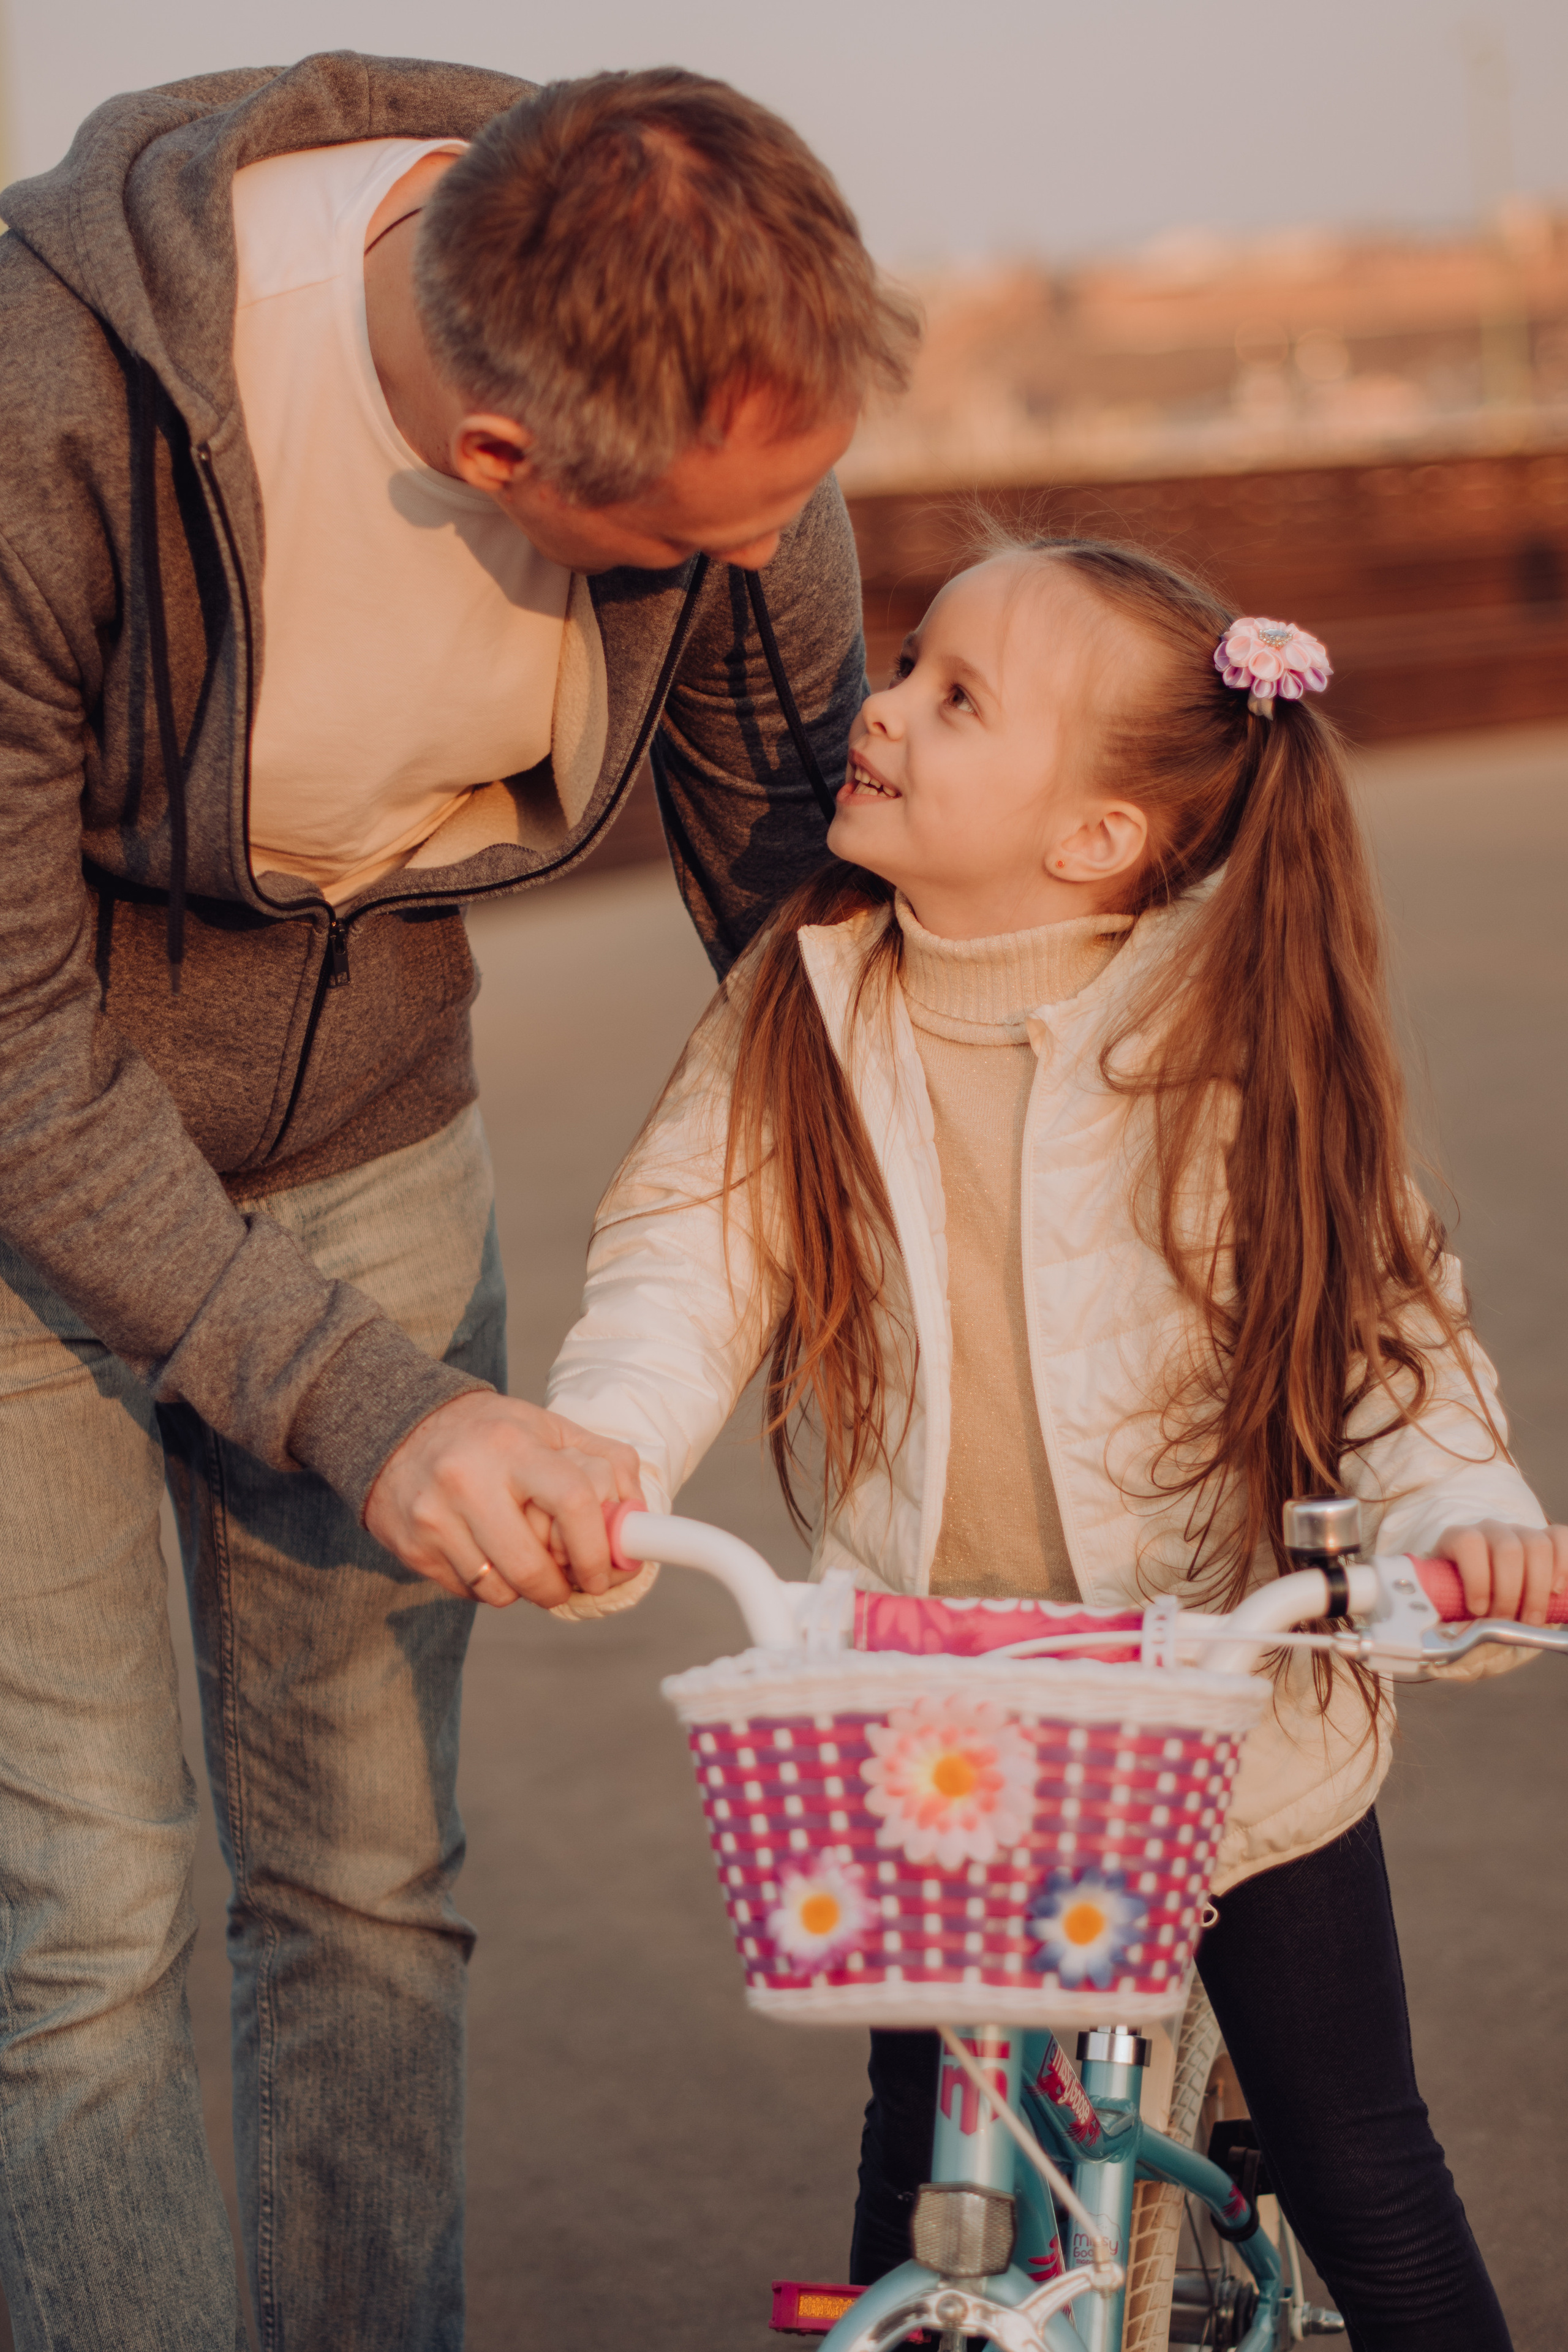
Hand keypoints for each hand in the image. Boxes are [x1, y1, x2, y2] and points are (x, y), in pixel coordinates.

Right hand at [364, 1391, 643, 1609]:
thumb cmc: (490, 1432)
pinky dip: (488, 1586)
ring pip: (499, 1590)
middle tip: (568, 1586)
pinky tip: (486, 1555)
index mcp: (512, 1446)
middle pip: (530, 1567)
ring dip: (523, 1591)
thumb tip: (638, 1517)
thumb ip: (603, 1463)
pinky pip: (467, 1592)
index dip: (597, 1549)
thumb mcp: (547, 1429)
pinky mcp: (412, 1547)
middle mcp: (468, 1480)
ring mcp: (435, 1517)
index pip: (573, 1501)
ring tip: (523, 1563)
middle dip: (559, 1590)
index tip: (603, 1572)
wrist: (397, 1427)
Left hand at [1433, 1520, 1567, 1624]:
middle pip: (1507, 1549)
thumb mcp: (1455, 1614)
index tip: (1479, 1610)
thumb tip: (1455, 1646)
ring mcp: (1520, 1532)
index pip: (1468, 1543)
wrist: (1490, 1597)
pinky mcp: (1547, 1537)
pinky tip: (1556, 1591)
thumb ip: (1455, 1627)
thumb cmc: (1470, 1606)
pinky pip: (1561, 1538)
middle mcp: (1489, 1531)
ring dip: (1537, 1588)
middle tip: (1508, 1622)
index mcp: (1458, 1541)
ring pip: (1537, 1545)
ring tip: (1531, 1619)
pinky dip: (1564, 1566)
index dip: (1477, 1577)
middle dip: (1510, 1594)